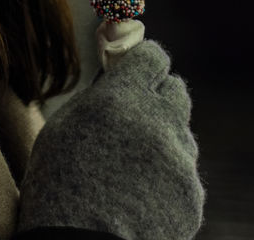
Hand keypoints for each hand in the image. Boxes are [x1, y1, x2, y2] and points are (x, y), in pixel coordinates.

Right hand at [17, 40, 204, 239]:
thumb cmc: (61, 185)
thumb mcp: (64, 127)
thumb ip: (97, 97)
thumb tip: (115, 77)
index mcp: (124, 97)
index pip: (154, 57)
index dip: (145, 64)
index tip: (137, 72)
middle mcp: (159, 121)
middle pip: (177, 90)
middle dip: (159, 98)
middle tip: (138, 116)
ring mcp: (180, 161)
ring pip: (181, 134)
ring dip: (164, 140)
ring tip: (134, 168)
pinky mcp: (192, 195)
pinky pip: (185, 174)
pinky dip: (169, 179)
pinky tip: (143, 196)